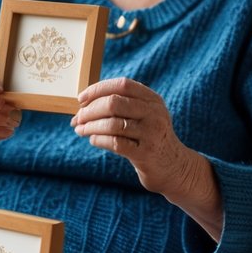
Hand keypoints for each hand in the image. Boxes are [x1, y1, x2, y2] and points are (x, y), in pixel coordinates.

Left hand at [70, 77, 218, 220]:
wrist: (173, 167)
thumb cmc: (149, 138)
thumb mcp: (143, 116)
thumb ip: (121, 106)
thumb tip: (83, 104)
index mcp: (152, 99)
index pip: (122, 85)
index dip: (98, 89)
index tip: (81, 99)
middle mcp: (154, 113)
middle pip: (114, 103)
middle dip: (90, 110)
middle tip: (77, 119)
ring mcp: (151, 133)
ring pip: (112, 124)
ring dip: (90, 127)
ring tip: (80, 130)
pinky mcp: (146, 153)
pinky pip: (115, 143)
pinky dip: (99, 140)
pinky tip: (93, 140)